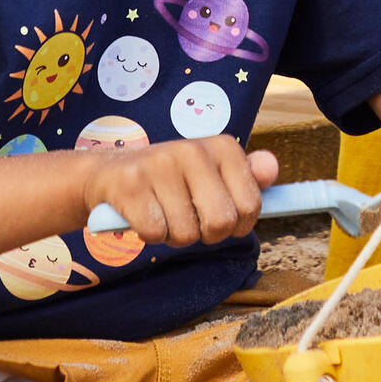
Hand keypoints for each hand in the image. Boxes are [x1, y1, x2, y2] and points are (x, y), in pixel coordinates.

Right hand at [81, 136, 278, 247]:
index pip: (250, 206)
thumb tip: (271, 167)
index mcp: (221, 146)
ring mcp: (159, 164)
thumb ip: (247, 176)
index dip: (237, 224)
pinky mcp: (130, 184)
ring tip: (162, 212)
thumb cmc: (171, 180)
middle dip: (205, 234)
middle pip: (220, 223)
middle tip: (189, 218)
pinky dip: (149, 235)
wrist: (109, 173)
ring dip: (174, 235)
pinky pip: (155, 233)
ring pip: (186, 234)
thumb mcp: (212, 174)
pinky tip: (142, 213)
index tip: (218, 213)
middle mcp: (192, 149)